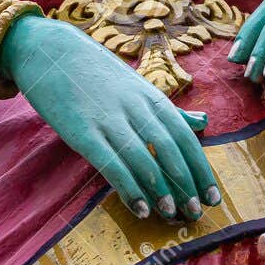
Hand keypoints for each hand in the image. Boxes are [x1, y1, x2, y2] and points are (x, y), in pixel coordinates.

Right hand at [0, 15, 217, 221]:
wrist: (50, 50)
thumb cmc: (97, 73)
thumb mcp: (137, 86)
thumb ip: (169, 109)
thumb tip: (204, 122)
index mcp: (151, 97)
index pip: (184, 136)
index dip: (201, 168)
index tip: (214, 196)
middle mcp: (135, 107)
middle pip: (169, 148)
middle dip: (186, 183)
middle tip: (197, 212)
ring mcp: (108, 119)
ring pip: (142, 157)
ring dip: (160, 189)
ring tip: (171, 214)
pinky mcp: (82, 131)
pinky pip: (110, 163)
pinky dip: (128, 188)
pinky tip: (139, 208)